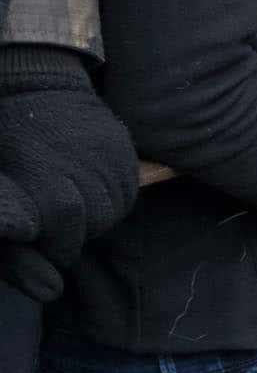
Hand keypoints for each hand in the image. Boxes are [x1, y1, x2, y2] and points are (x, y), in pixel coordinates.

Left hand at [0, 54, 138, 299]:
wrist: (34, 80)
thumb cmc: (3, 139)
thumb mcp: (0, 188)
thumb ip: (14, 247)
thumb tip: (52, 292)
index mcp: (46, 183)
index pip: (59, 239)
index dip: (44, 245)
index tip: (30, 233)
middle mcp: (87, 178)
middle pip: (86, 232)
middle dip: (63, 231)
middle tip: (41, 205)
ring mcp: (112, 167)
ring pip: (108, 217)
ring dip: (87, 214)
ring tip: (62, 185)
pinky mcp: (127, 159)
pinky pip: (124, 196)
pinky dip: (104, 196)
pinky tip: (82, 176)